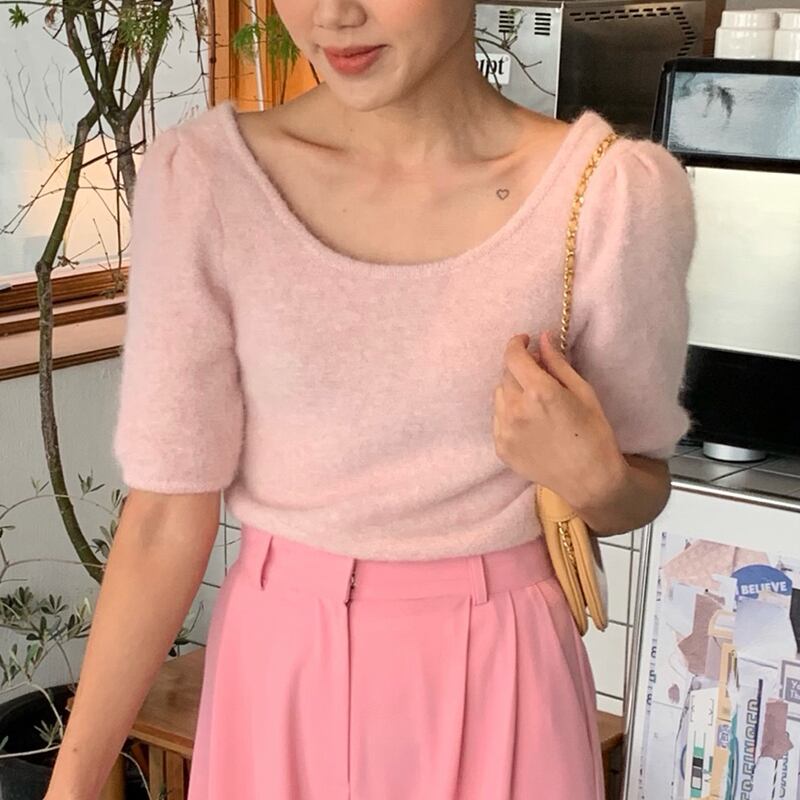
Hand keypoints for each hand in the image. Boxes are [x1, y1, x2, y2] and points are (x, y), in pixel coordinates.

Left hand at [492, 330, 627, 509]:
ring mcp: (505, 430)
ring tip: (535, 401)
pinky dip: (509, 413)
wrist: (590, 480)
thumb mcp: (583, 393)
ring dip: (512, 390)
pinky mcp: (501, 447)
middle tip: (538, 374)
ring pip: (499, 396)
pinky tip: (530, 422)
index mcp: (539, 392)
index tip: (525, 342)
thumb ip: (558, 364)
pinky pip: (498, 419)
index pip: (513, 356)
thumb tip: (542, 338)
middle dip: (519, 368)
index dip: (517, 344)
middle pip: (505, 375)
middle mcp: (516, 409)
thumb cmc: (594, 434)